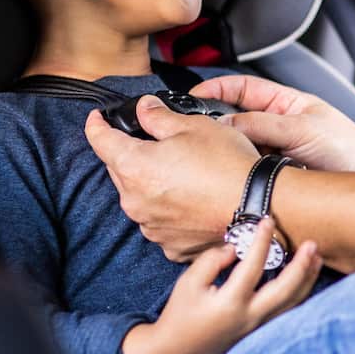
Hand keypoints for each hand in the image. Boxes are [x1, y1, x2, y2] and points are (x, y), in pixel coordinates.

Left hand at [85, 95, 259, 261]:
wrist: (258, 205)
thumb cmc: (228, 164)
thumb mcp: (194, 125)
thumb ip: (159, 117)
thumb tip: (143, 109)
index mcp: (134, 166)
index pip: (100, 141)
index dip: (96, 125)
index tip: (96, 119)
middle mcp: (135, 200)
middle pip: (120, 170)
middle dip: (131, 155)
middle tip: (158, 144)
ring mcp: (151, 226)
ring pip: (139, 197)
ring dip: (152, 183)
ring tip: (184, 174)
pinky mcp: (170, 244)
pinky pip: (159, 221)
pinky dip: (168, 208)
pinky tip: (191, 198)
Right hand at [121, 219, 321, 353]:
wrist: (176, 350)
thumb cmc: (180, 315)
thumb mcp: (188, 282)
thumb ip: (212, 261)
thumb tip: (235, 249)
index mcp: (231, 303)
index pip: (253, 265)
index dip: (262, 240)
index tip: (267, 220)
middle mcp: (249, 316)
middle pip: (286, 290)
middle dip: (302, 266)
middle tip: (312, 244)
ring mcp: (257, 325)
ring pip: (292, 303)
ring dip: (307, 279)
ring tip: (317, 258)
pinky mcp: (259, 329)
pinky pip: (286, 309)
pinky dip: (300, 293)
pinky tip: (305, 279)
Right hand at [191, 74, 354, 171]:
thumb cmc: (348, 150)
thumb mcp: (302, 128)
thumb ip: (262, 125)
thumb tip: (223, 125)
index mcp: (284, 103)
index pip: (240, 89)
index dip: (215, 90)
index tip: (192, 99)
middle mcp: (275, 126)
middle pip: (233, 121)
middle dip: (214, 126)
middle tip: (196, 135)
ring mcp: (272, 153)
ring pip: (237, 149)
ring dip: (228, 154)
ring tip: (216, 159)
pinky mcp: (272, 178)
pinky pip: (246, 173)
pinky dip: (237, 175)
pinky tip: (233, 179)